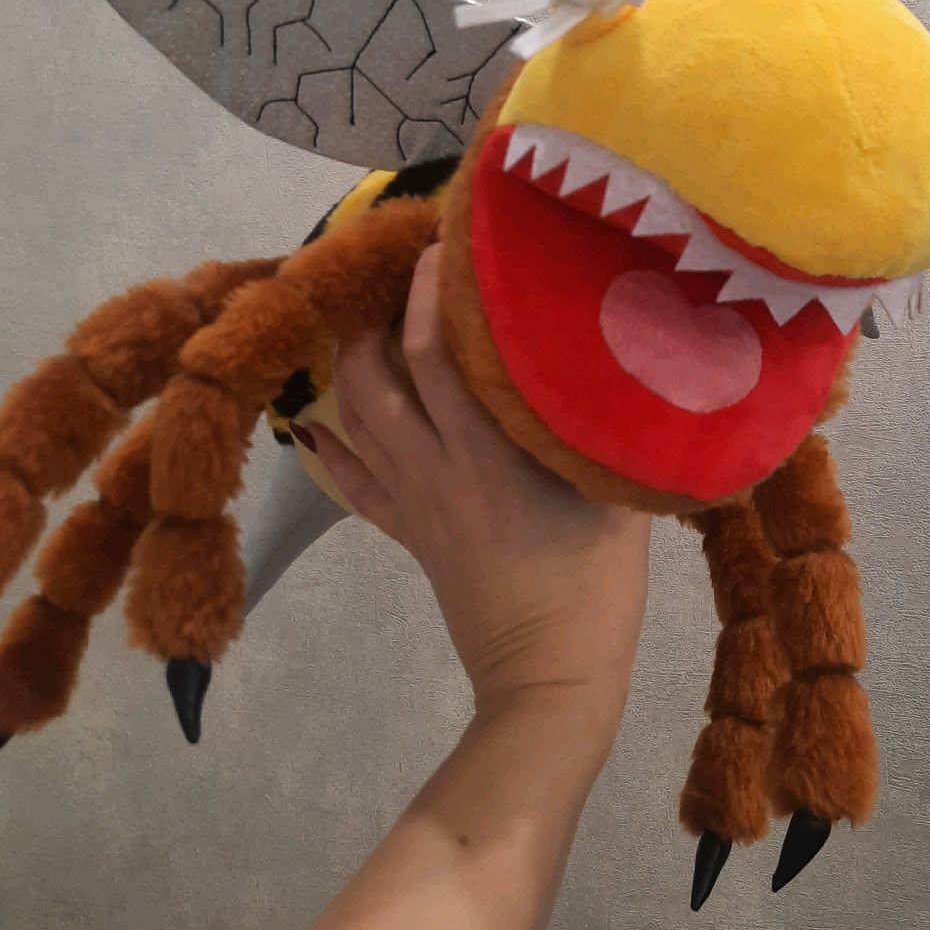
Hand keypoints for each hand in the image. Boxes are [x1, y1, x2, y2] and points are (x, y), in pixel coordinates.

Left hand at [306, 245, 649, 730]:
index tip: (435, 245)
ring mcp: (414, 504)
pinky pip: (353, 483)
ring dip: (347, 366)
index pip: (438, 354)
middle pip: (375, 377)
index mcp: (488, 454)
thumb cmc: (594, 590)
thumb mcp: (617, 497)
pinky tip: (312, 417)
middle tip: (386, 273)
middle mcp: (436, 468)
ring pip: (355, 421)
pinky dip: (330, 444)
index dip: (425, 293)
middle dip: (370, 317)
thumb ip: (603, 429)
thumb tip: (606, 363)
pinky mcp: (408, 535)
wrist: (547, 684)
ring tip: (357, 321)